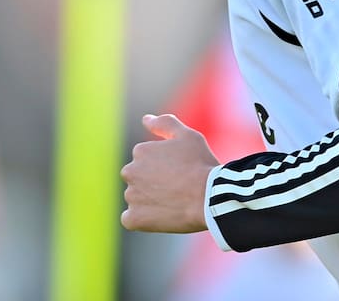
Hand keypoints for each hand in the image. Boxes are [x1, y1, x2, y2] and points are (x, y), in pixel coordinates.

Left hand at [120, 113, 219, 232]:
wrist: (208, 197)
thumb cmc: (201, 164)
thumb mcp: (188, 136)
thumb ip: (165, 124)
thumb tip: (146, 119)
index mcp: (140, 151)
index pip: (147, 160)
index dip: (165, 167)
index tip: (180, 172)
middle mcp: (130, 171)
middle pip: (138, 178)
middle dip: (152, 182)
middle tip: (176, 188)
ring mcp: (131, 195)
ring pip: (136, 198)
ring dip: (149, 200)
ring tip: (173, 203)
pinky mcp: (133, 218)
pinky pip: (130, 219)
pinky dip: (141, 219)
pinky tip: (160, 216)